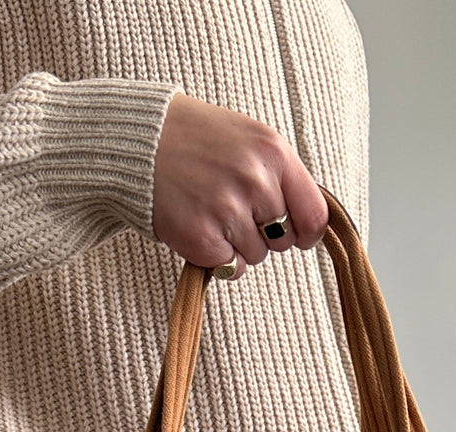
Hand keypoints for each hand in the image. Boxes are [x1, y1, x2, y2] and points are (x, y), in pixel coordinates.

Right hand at [152, 92, 329, 278]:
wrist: (140, 141)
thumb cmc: (198, 140)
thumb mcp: (250, 140)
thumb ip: (281, 176)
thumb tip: (309, 223)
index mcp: (274, 153)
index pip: (315, 216)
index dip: (306, 232)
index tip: (295, 234)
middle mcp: (255, 181)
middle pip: (283, 240)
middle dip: (262, 233)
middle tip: (231, 207)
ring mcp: (227, 209)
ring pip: (256, 256)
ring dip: (236, 244)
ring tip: (210, 212)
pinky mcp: (202, 237)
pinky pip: (229, 268)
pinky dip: (215, 257)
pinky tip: (199, 228)